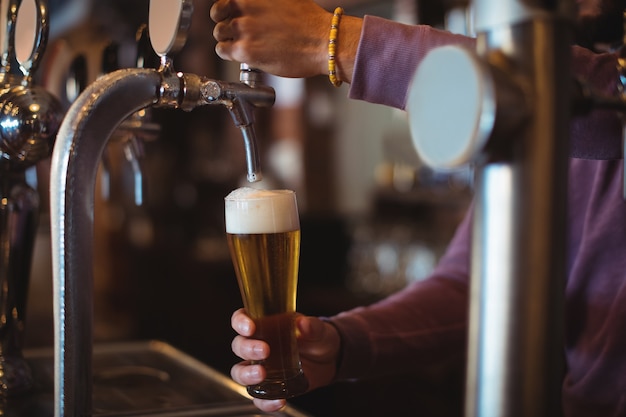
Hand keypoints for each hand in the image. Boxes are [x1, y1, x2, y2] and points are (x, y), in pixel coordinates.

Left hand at [210, 0, 360, 81]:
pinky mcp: (245, 50)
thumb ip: (264, 1)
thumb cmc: (309, 21)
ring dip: (228, 39)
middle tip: (237, 31)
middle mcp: (244, 6)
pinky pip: (223, 50)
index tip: (230, 14)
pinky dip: (229, 52)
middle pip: (218, 14)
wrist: (322, 42)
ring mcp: (243, 28)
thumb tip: (256, 5)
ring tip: (245, 44)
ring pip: (219, 34)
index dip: (226, 8)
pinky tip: (243, 53)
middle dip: (225, 22)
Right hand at [230, 308, 340, 411]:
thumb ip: (312, 326)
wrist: (330, 359)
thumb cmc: (317, 338)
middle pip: (239, 346)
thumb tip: (303, 323)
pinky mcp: (269, 387)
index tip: (250, 327)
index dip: (240, 322)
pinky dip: (264, 401)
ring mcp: (261, 367)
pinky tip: (279, 400)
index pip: (242, 320)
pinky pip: (259, 397)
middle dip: (247, 348)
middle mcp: (258, 345)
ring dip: (246, 374)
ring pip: (240, 372)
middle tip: (264, 350)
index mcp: (265, 325)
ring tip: (261, 374)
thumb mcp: (319, 330)